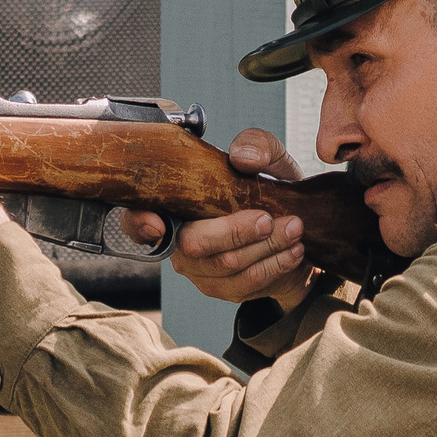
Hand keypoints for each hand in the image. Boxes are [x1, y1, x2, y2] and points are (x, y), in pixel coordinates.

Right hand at [120, 127, 313, 309]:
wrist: (299, 230)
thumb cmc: (269, 191)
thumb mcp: (269, 159)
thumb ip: (257, 146)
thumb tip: (243, 157)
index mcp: (175, 207)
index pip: (136, 220)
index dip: (139, 224)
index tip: (157, 222)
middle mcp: (179, 242)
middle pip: (193, 245)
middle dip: (234, 232)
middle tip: (268, 218)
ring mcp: (201, 271)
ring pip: (227, 265)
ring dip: (266, 247)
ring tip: (294, 228)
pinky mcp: (226, 290)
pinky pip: (248, 283)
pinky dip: (276, 264)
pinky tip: (294, 249)